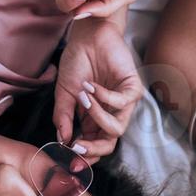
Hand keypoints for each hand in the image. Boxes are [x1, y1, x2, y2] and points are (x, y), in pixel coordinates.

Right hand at [54, 19, 142, 158]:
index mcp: (93, 120)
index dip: (84, 156)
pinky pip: (121, 104)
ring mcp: (123, 104)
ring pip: (116, 129)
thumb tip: (62, 141)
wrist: (87, 37)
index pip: (94, 147)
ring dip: (96, 116)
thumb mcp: (64, 94)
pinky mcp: (133, 89)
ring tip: (82, 98)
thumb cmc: (77, 63)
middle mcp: (109, 115)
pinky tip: (91, 85)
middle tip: (76, 146)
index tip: (69, 158)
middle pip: (109, 145)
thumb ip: (63, 117)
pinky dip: (103, 96)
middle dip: (93, 149)